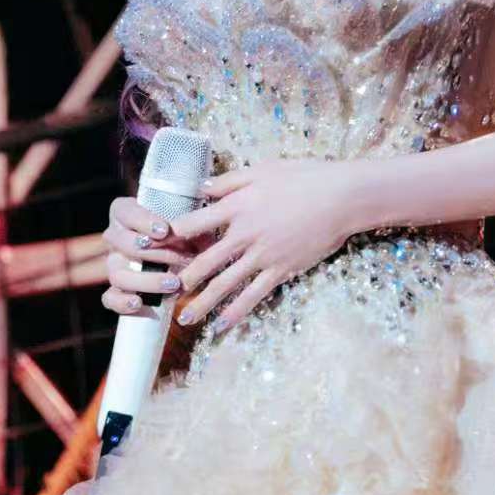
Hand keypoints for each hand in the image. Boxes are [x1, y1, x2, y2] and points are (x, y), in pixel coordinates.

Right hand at [100, 193, 219, 316]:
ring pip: (117, 274)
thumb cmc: (184, 234)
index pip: (126, 212)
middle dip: (154, 253)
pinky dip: (122, 302)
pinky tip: (139, 303)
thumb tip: (207, 241)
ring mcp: (113, 265)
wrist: (179, 258)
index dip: (143, 221)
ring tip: (173, 284)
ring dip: (147, 280)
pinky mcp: (116, 289)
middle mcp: (115, 237)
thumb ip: (196, 229)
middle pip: (122, 243)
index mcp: (125, 214)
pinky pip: (109, 298)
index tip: (165, 230)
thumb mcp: (190, 227)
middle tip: (181, 259)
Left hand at [168, 157, 359, 332]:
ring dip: (202, 303)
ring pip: (225, 284)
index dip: (170, 234)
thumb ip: (228, 181)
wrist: (342, 198)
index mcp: (237, 206)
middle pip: (204, 260)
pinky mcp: (282, 270)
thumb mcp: (263, 170)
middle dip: (180, 277)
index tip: (152, 244)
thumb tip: (200, 189)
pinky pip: (254, 295)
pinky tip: (221, 324)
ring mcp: (263, 255)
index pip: (193, 223)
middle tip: (160, 289)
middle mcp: (245, 233)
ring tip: (183, 319)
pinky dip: (236, 312)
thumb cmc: (305, 177)